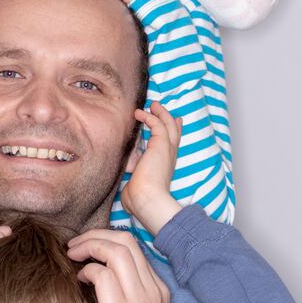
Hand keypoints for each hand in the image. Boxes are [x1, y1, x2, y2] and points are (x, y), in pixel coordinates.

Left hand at [66, 229, 175, 302]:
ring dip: (89, 245)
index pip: (135, 249)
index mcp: (158, 294)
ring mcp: (140, 301)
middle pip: (126, 240)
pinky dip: (87, 269)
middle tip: (75, 246)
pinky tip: (77, 280)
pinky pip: (103, 274)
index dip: (108, 241)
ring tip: (72, 254)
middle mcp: (153, 292)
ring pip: (116, 249)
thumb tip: (96, 287)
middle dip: (96, 235)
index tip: (88, 249)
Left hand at [121, 103, 182, 237]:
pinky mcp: (161, 144)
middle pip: (174, 131)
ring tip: (152, 104)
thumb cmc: (139, 197)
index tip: (175, 122)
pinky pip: (158, 124)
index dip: (174, 132)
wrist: (146, 198)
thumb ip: (133, 178)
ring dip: (160, 113)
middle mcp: (169, 156)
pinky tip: (139, 113)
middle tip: (160, 107)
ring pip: (169, 124)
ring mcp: (167, 150)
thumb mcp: (136, 183)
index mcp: (166, 165)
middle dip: (168, 118)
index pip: (173, 145)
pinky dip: (149, 116)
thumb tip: (126, 182)